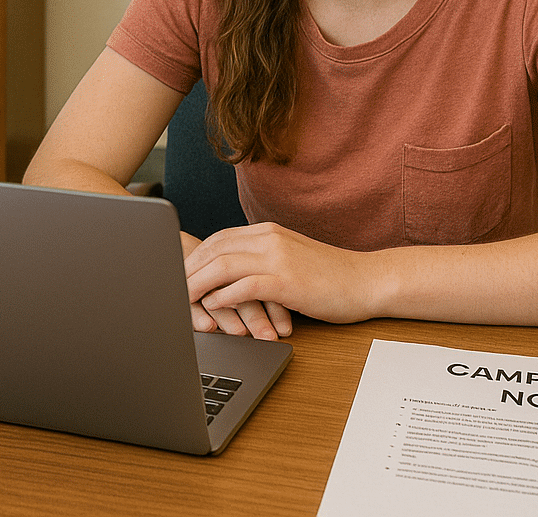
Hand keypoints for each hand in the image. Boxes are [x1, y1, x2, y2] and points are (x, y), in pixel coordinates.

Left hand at [184, 223, 373, 338]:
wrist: (367, 281)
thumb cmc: (330, 276)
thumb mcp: (290, 258)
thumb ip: (261, 259)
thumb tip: (228, 275)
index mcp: (267, 231)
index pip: (218, 239)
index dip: (194, 257)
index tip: (177, 273)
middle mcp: (269, 238)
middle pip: (214, 249)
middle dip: (188, 270)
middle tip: (169, 288)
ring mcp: (278, 258)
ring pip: (223, 265)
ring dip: (198, 283)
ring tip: (182, 298)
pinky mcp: (288, 281)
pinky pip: (245, 285)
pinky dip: (224, 295)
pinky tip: (213, 306)